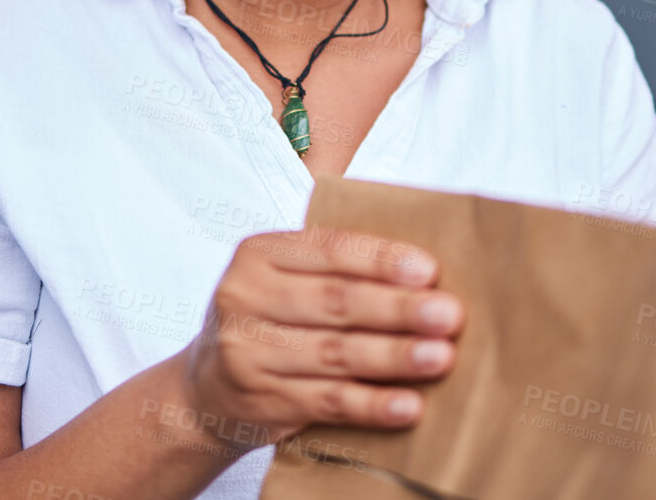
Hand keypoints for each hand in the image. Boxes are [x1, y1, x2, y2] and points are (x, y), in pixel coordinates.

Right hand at [174, 227, 463, 450]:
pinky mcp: (263, 400)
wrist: (206, 387)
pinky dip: (372, 405)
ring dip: (393, 356)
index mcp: (257, 254)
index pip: (327, 250)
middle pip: (335, 302)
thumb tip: (416, 259)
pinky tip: (408, 405)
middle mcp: (244, 299)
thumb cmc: (267, 318)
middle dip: (398, 308)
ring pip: (334, 353)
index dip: (380, 260)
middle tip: (449, 314)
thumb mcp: (282, 274)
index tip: (429, 270)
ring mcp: (249, 353)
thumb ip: (334, 260)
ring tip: (441, 356)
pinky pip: (327, 402)